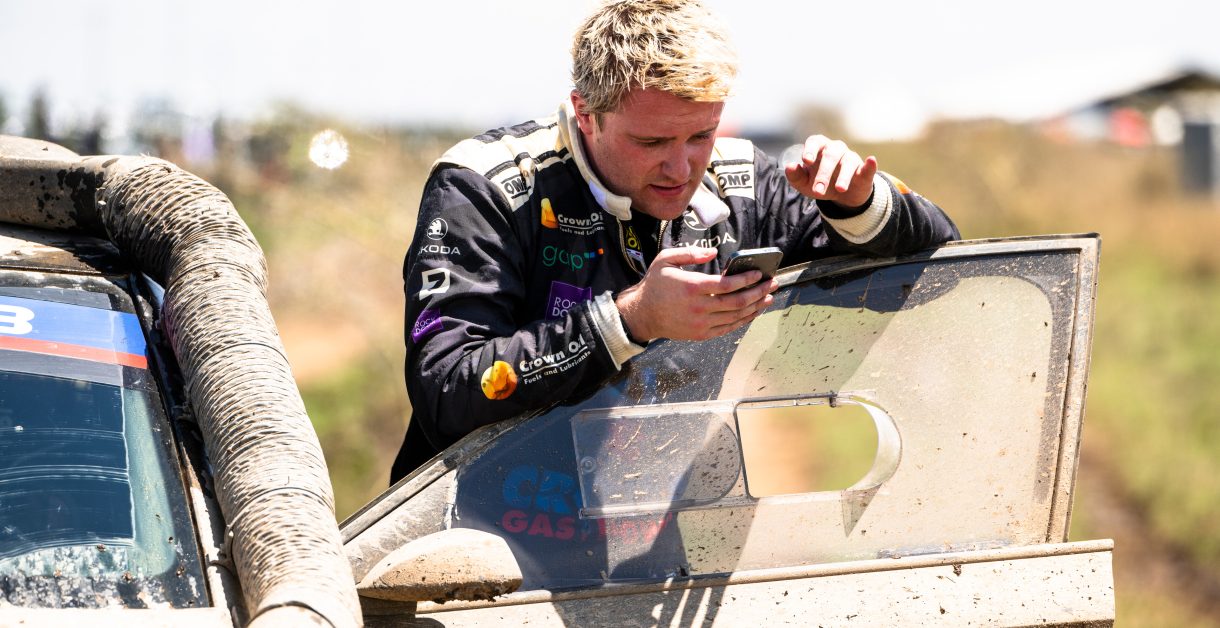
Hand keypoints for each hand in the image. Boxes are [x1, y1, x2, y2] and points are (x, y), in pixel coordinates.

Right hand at [616, 247, 778, 341]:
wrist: (642, 315)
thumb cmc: (654, 285)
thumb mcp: (665, 260)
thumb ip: (690, 253)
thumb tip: (713, 253)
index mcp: (693, 287)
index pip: (728, 284)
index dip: (747, 279)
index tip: (759, 274)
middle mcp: (700, 307)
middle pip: (737, 301)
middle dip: (758, 292)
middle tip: (772, 284)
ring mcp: (701, 323)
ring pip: (736, 316)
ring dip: (755, 307)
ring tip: (768, 298)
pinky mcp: (701, 334)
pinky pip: (728, 328)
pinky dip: (743, 320)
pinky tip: (752, 313)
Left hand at [784, 135, 877, 207]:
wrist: (841, 197)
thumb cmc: (820, 184)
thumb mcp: (805, 184)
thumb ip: (795, 176)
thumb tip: (789, 166)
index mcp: (819, 149)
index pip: (815, 142)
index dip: (810, 150)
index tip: (806, 161)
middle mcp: (835, 150)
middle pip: (830, 155)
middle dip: (824, 173)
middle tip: (818, 190)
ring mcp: (850, 158)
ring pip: (848, 162)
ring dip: (843, 176)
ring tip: (840, 189)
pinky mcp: (863, 170)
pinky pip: (867, 167)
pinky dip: (869, 164)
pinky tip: (871, 161)